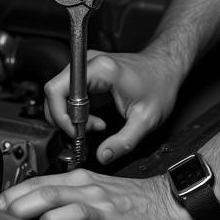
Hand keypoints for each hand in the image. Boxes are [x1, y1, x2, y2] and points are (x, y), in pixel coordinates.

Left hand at [0, 168, 196, 219]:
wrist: (172, 205)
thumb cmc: (131, 201)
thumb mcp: (95, 189)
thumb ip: (63, 196)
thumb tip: (27, 206)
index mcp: (81, 184)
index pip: (39, 183)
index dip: (12, 194)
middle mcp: (92, 195)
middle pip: (51, 194)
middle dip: (21, 205)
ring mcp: (109, 215)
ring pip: (78, 212)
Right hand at [44, 49, 181, 163]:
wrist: (166, 67)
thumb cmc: (160, 84)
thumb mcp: (146, 119)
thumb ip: (124, 141)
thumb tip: (103, 156)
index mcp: (102, 70)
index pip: (57, 90)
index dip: (61, 115)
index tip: (77, 131)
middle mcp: (90, 63)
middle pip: (53, 91)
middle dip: (64, 118)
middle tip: (84, 132)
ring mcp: (87, 66)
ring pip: (58, 93)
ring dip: (70, 115)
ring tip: (93, 125)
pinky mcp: (88, 73)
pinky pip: (68, 93)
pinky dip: (75, 110)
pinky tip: (92, 118)